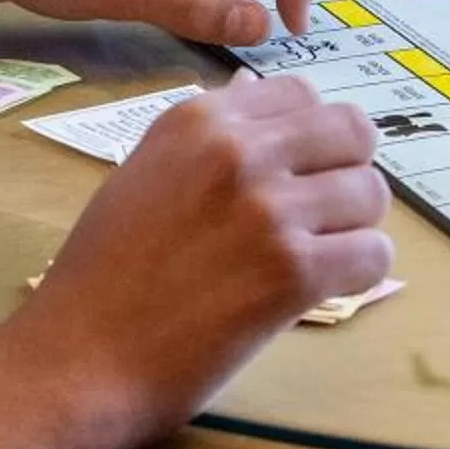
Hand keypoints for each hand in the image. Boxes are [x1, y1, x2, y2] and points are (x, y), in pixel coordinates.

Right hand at [0, 72, 393, 448]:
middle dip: (348, 170)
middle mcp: (239, 151)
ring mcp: (268, 209)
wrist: (75, 362)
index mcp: (198, 120)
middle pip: (352, 130)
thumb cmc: (102, 277)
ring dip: (355, 228)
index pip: (302, 92)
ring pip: (371, 194)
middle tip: (323, 215)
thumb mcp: (144, 175)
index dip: (311, 136)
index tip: (297, 172)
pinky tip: (322, 289)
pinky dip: (360, 275)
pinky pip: (374, 253)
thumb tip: (255, 85)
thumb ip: (208, 137)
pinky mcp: (293, 271)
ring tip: (317, 257)